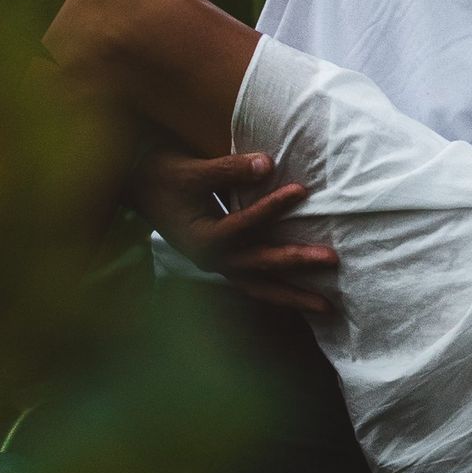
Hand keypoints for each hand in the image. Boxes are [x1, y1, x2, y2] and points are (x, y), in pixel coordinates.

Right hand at [133, 147, 338, 314]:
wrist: (139, 189)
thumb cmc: (166, 177)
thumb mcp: (193, 171)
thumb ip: (229, 169)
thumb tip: (267, 164)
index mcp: (201, 238)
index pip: (243, 225)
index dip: (272, 208)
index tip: (301, 191)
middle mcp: (211, 259)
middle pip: (259, 266)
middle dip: (296, 263)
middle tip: (332, 260)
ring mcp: (218, 266)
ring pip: (260, 287)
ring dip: (293, 297)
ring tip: (327, 308)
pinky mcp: (223, 265)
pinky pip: (255, 285)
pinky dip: (278, 293)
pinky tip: (302, 301)